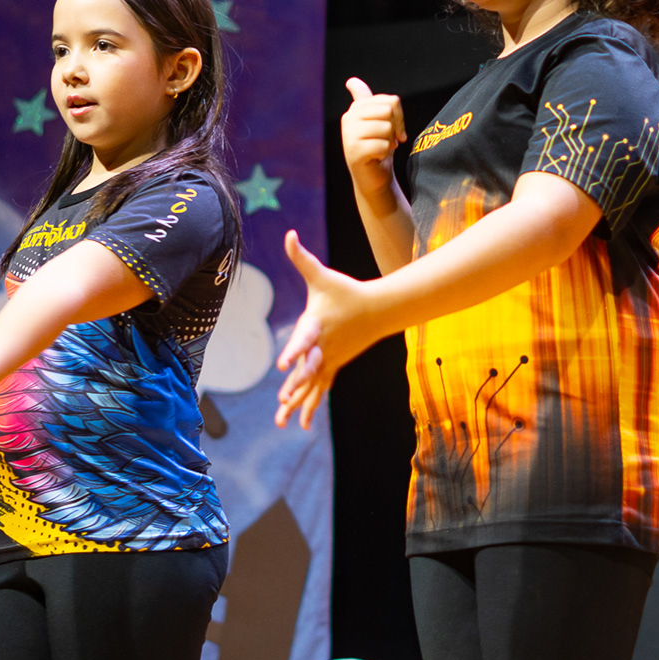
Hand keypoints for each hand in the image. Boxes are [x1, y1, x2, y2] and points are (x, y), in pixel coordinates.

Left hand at [274, 230, 382, 430]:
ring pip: (311, 385)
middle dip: (295, 386)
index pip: (303, 340)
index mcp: (317, 325)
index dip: (293, 351)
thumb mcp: (322, 275)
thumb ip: (301, 257)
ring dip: (297, 404)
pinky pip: (320, 390)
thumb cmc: (345, 292)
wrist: (377, 310)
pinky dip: (310, 407)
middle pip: (307, 369)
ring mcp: (330, 360)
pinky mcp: (333, 367)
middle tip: (282, 401)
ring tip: (280, 423)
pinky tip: (299, 426)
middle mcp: (323, 347)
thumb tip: (288, 233)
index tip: (282, 365)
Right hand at [342, 77, 406, 197]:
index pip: (391, 101)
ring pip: (386, 127)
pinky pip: (383, 145)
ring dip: (388, 142)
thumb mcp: (376, 121)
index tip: (393, 129)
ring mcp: (349, 134)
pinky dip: (384, 153)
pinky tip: (375, 158)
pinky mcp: (353, 151)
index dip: (399, 117)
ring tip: (379, 148)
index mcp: (355, 109)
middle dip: (394, 129)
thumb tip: (351, 80)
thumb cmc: (378, 147)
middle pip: (388, 111)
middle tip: (387, 141)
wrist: (373, 178)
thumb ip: (366, 100)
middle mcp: (348, 118)